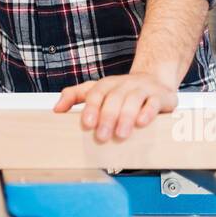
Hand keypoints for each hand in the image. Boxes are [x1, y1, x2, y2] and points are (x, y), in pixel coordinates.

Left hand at [53, 73, 178, 142]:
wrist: (154, 79)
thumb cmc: (122, 90)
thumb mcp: (97, 90)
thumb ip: (75, 96)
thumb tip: (56, 109)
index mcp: (107, 84)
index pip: (96, 93)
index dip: (91, 107)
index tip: (87, 123)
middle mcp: (124, 84)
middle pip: (114, 98)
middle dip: (107, 117)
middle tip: (102, 136)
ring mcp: (142, 89)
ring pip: (133, 100)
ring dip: (126, 117)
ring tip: (121, 135)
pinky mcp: (159, 96)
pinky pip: (153, 102)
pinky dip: (147, 112)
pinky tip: (142, 122)